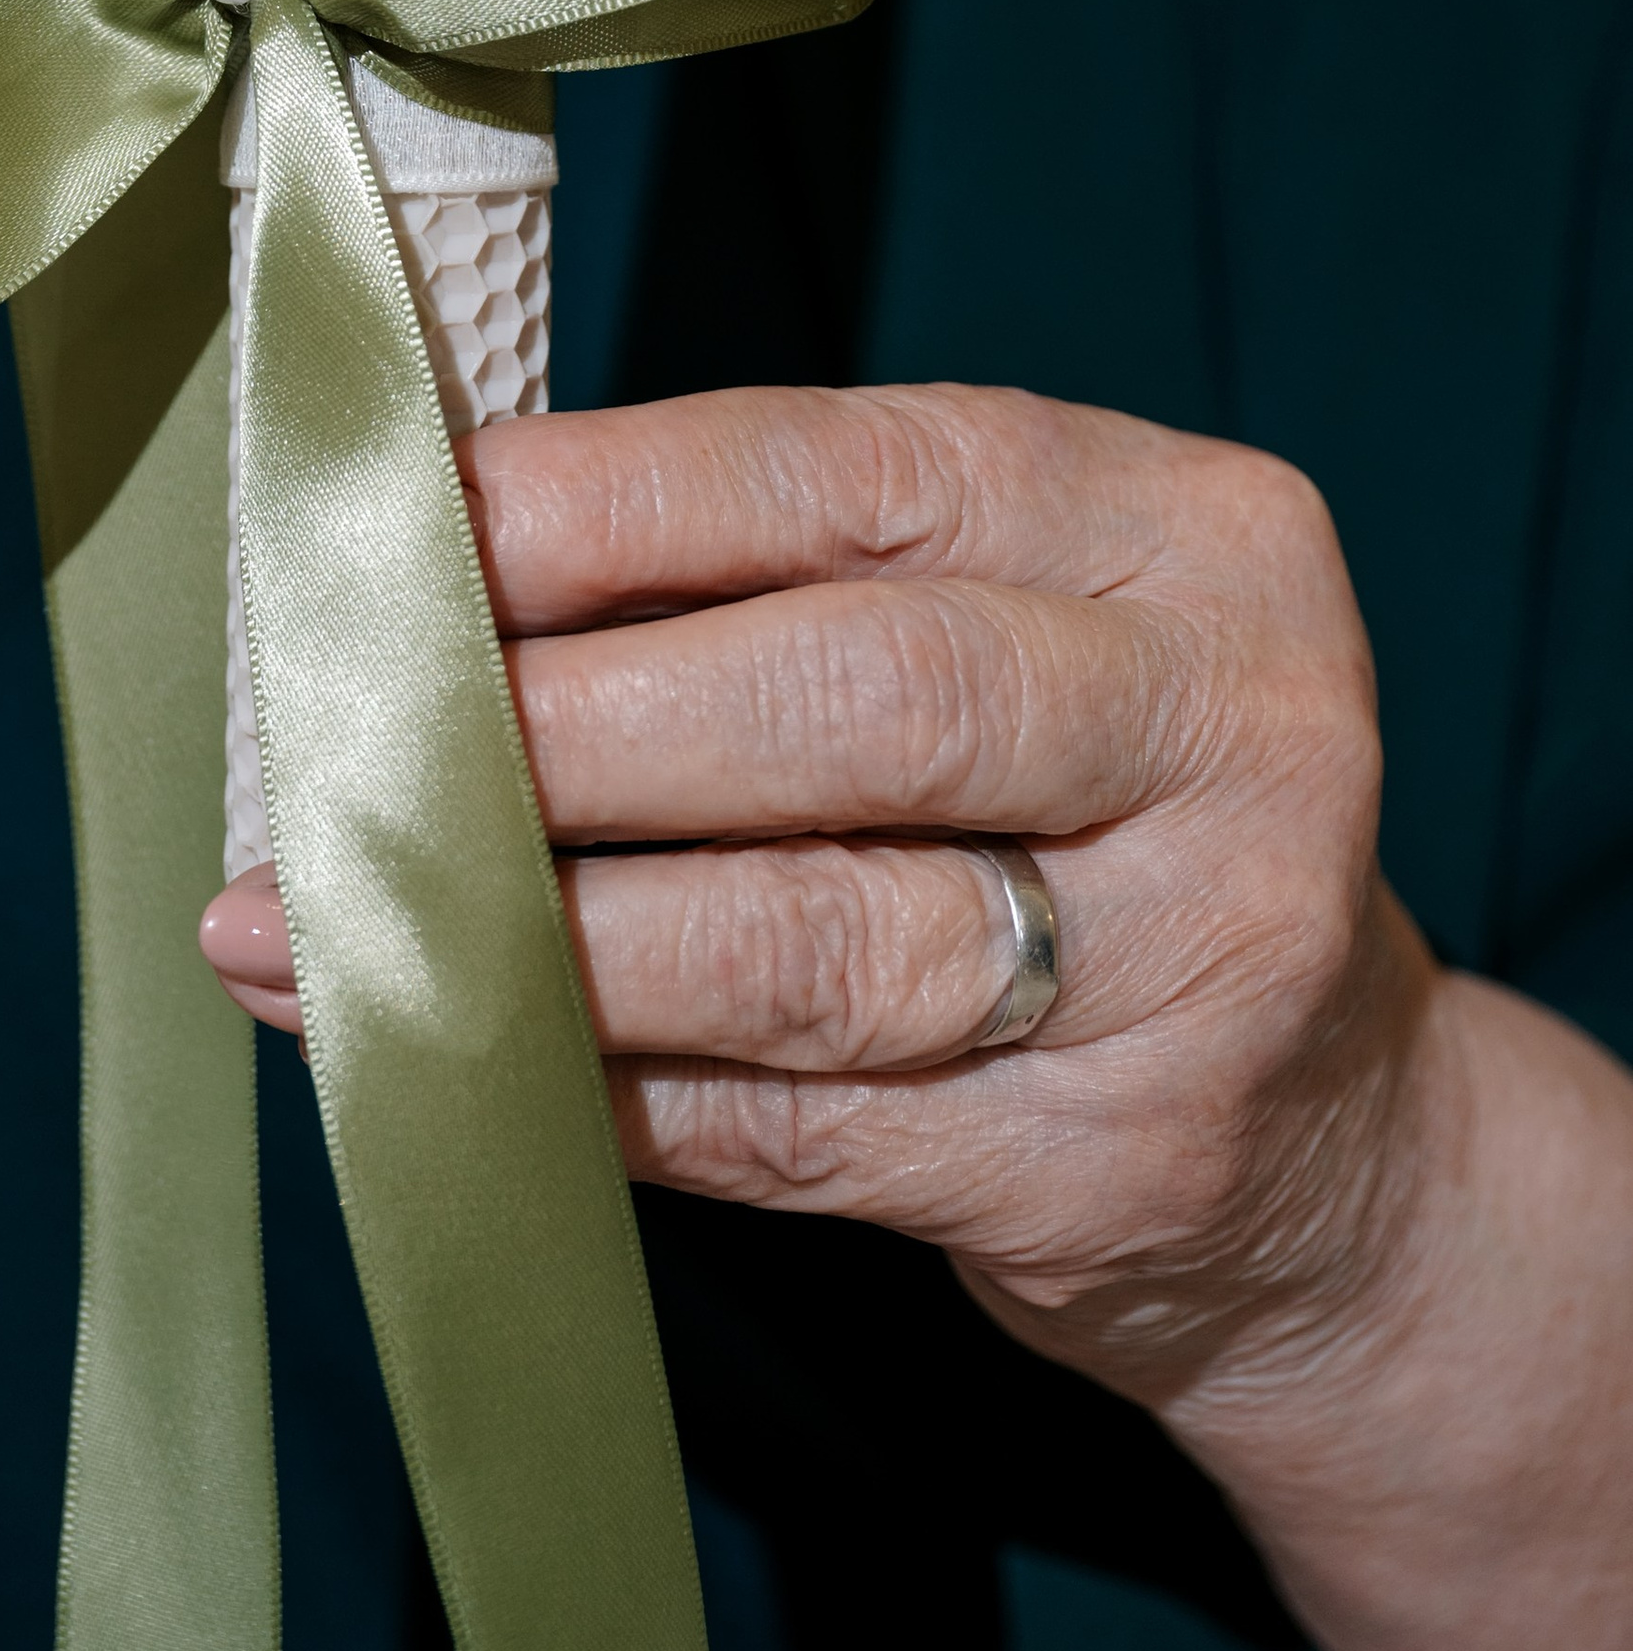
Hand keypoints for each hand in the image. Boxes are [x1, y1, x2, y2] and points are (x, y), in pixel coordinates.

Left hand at [202, 385, 1632, 1650]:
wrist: (1333, 1142)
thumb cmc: (1084, 812)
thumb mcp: (1016, 627)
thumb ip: (780, 579)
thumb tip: (424, 561)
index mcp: (1187, 535)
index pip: (862, 478)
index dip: (612, 502)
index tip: (407, 530)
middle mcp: (1229, 728)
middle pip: (863, 696)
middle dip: (569, 719)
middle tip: (347, 738)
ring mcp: (1204, 966)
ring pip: (819, 936)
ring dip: (537, 937)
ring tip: (317, 922)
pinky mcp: (1122, 1172)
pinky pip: (801, 1129)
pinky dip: (601, 1089)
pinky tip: (446, 1059)